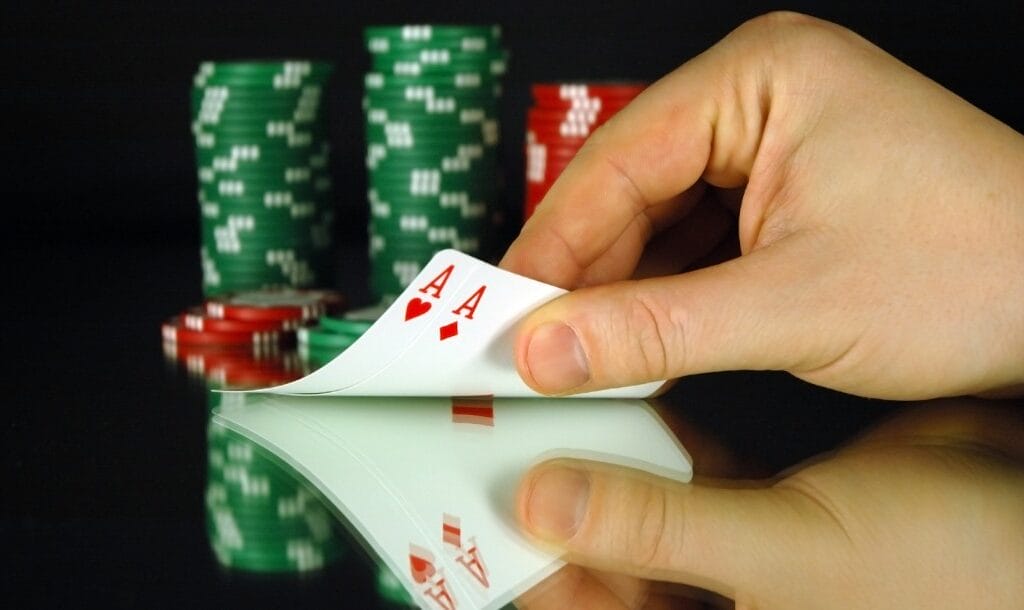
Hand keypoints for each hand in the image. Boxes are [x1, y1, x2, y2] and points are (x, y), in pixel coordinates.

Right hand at [500, 12, 1023, 399]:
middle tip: (528, 342)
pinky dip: (664, 294)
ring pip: (658, 221)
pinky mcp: (784, 194)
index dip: (551, 244)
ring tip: (575, 352)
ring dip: (620, 289)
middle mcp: (762, 99)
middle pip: (631, 189)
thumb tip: (548, 346)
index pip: (617, 160)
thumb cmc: (979, 269)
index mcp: (761, 78)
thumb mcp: (794, 306)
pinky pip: (696, 242)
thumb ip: (656, 329)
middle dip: (583, 272)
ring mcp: (773, 146)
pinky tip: (636, 340)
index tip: (502, 311)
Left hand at [514, 398, 1023, 608]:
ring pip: (621, 489)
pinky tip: (603, 373)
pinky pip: (669, 446)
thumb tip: (543, 502)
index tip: (446, 505)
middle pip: (583, 545)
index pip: (570, 601)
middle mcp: (693, 588)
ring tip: (518, 393)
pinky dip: (638, 413)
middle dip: (532, 492)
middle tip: (469, 429)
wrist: (1022, 513)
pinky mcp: (742, 477)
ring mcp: (715, 532)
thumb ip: (659, 525)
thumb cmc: (935, 570)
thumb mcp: (785, 555)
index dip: (506, 566)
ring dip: (578, 443)